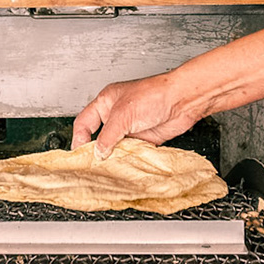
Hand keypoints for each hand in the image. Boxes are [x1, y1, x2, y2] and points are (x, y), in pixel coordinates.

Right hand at [71, 71, 210, 156]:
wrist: (183, 101)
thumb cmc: (154, 94)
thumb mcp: (123, 114)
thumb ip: (107, 135)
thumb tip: (98, 152)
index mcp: (106, 102)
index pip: (84, 123)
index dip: (80, 138)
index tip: (80, 154)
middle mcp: (116, 115)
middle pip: (99, 137)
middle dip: (96, 151)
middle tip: (92, 165)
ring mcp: (130, 128)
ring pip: (115, 147)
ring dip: (113, 157)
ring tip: (107, 169)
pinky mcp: (144, 139)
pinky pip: (130, 153)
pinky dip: (127, 160)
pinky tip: (124, 166)